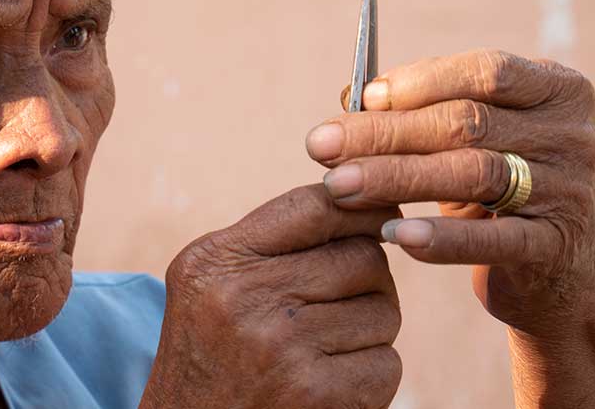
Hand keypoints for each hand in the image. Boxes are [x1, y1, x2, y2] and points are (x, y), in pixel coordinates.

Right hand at [141, 185, 401, 408]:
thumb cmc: (208, 352)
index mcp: (216, 261)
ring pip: (383, 310)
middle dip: (368, 277)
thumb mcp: (210, 282)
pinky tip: (332, 382)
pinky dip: (371, 375)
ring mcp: (280, 347)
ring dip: (369, 329)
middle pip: (361, 258)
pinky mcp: (314, 396)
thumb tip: (367, 204)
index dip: (361, 206)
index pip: (312, 207)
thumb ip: (270, 242)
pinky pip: (386, 364)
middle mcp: (244, 298)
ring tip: (327, 345)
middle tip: (342, 301)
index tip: (384, 216)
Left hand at [306, 49, 594, 406]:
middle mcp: (572, 134)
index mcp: (554, 88)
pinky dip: (441, 237)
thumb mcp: (465, 139)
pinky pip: (493, 240)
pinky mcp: (557, 247)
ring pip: (474, 173)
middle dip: (384, 133)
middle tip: (320, 145)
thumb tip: (353, 96)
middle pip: (467, 122)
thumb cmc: (492, 187)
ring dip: (396, 177)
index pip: (485, 71)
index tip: (363, 98)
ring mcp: (571, 191)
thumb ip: (418, 109)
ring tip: (337, 185)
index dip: (419, 81)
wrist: (552, 272)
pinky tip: (393, 236)